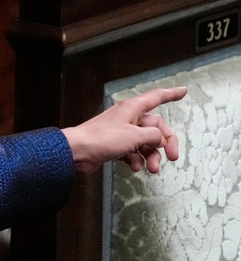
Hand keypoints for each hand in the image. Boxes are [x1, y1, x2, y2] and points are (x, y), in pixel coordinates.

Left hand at [61, 86, 186, 174]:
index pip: (157, 97)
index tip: (184, 91)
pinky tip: (134, 168)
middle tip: (172, 158)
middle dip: (164, 143)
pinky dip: (135, 160)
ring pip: (144, 143)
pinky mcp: (113, 147)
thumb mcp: (135, 136)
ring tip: (152, 169)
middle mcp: (128, 118)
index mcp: (133, 108)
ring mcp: (120, 133)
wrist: (76, 153)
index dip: (171, 94)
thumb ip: (154, 136)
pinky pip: (131, 152)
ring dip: (151, 156)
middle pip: (155, 128)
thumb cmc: (102, 139)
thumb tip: (160, 140)